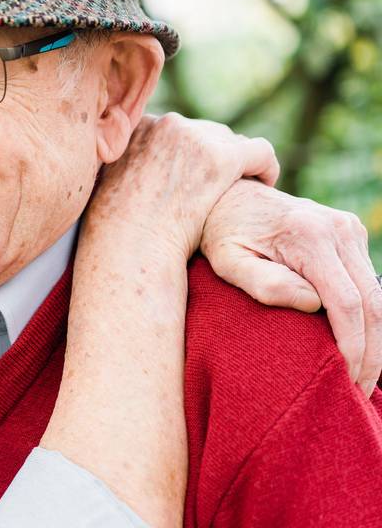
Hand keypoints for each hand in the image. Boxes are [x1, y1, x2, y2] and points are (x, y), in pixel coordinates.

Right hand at [88, 113, 279, 262]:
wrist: (131, 245)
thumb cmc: (121, 226)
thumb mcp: (117, 178)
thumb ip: (134, 158)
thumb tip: (152, 158)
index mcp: (140, 124)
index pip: (179, 129)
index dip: (190, 155)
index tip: (194, 179)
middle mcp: (167, 122)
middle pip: (208, 132)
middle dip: (214, 159)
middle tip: (217, 190)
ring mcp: (194, 137)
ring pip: (234, 142)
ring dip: (237, 165)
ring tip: (237, 191)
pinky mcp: (222, 158)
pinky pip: (261, 153)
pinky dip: (266, 169)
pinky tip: (264, 185)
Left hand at [202, 180, 381, 396]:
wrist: (226, 195)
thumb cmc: (220, 234)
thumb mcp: (228, 261)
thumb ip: (264, 283)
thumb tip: (313, 304)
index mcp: (309, 236)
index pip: (347, 303)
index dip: (353, 346)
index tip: (347, 381)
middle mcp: (338, 228)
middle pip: (373, 302)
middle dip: (371, 352)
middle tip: (359, 391)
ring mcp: (348, 228)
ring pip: (377, 294)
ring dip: (374, 338)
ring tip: (359, 376)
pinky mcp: (349, 233)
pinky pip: (367, 282)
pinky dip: (367, 317)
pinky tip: (356, 345)